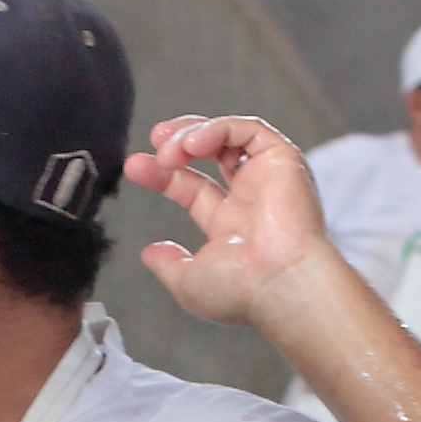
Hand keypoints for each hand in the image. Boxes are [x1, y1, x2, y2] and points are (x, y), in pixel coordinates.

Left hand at [123, 114, 358, 334]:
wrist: (280, 285)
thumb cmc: (243, 293)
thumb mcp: (189, 283)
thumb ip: (168, 266)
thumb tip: (150, 253)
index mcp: (231, 227)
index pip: (192, 188)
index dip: (161, 175)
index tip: (135, 167)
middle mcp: (251, 200)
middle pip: (210, 154)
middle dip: (178, 142)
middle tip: (154, 144)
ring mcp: (268, 180)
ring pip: (228, 136)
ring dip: (193, 133)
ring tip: (169, 149)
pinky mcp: (284, 161)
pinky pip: (250, 129)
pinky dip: (219, 128)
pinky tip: (195, 143)